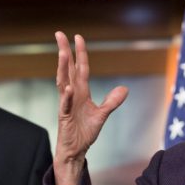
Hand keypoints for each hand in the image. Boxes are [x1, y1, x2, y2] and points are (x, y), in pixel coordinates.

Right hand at [53, 32, 127, 184]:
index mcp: (81, 92)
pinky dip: (66, 97)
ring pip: (63, 82)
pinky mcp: (64, 117)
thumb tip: (124, 89)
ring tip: (63, 53)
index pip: (81, 68)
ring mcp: (66, 104)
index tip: (78, 37)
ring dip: (63, 68)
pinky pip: (64, 105)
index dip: (80, 53)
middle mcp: (72, 94)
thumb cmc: (84, 132)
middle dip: (65, 51)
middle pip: (68, 69)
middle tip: (60, 34)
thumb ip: (112, 101)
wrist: (76, 150)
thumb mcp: (102, 115)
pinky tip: (68, 88)